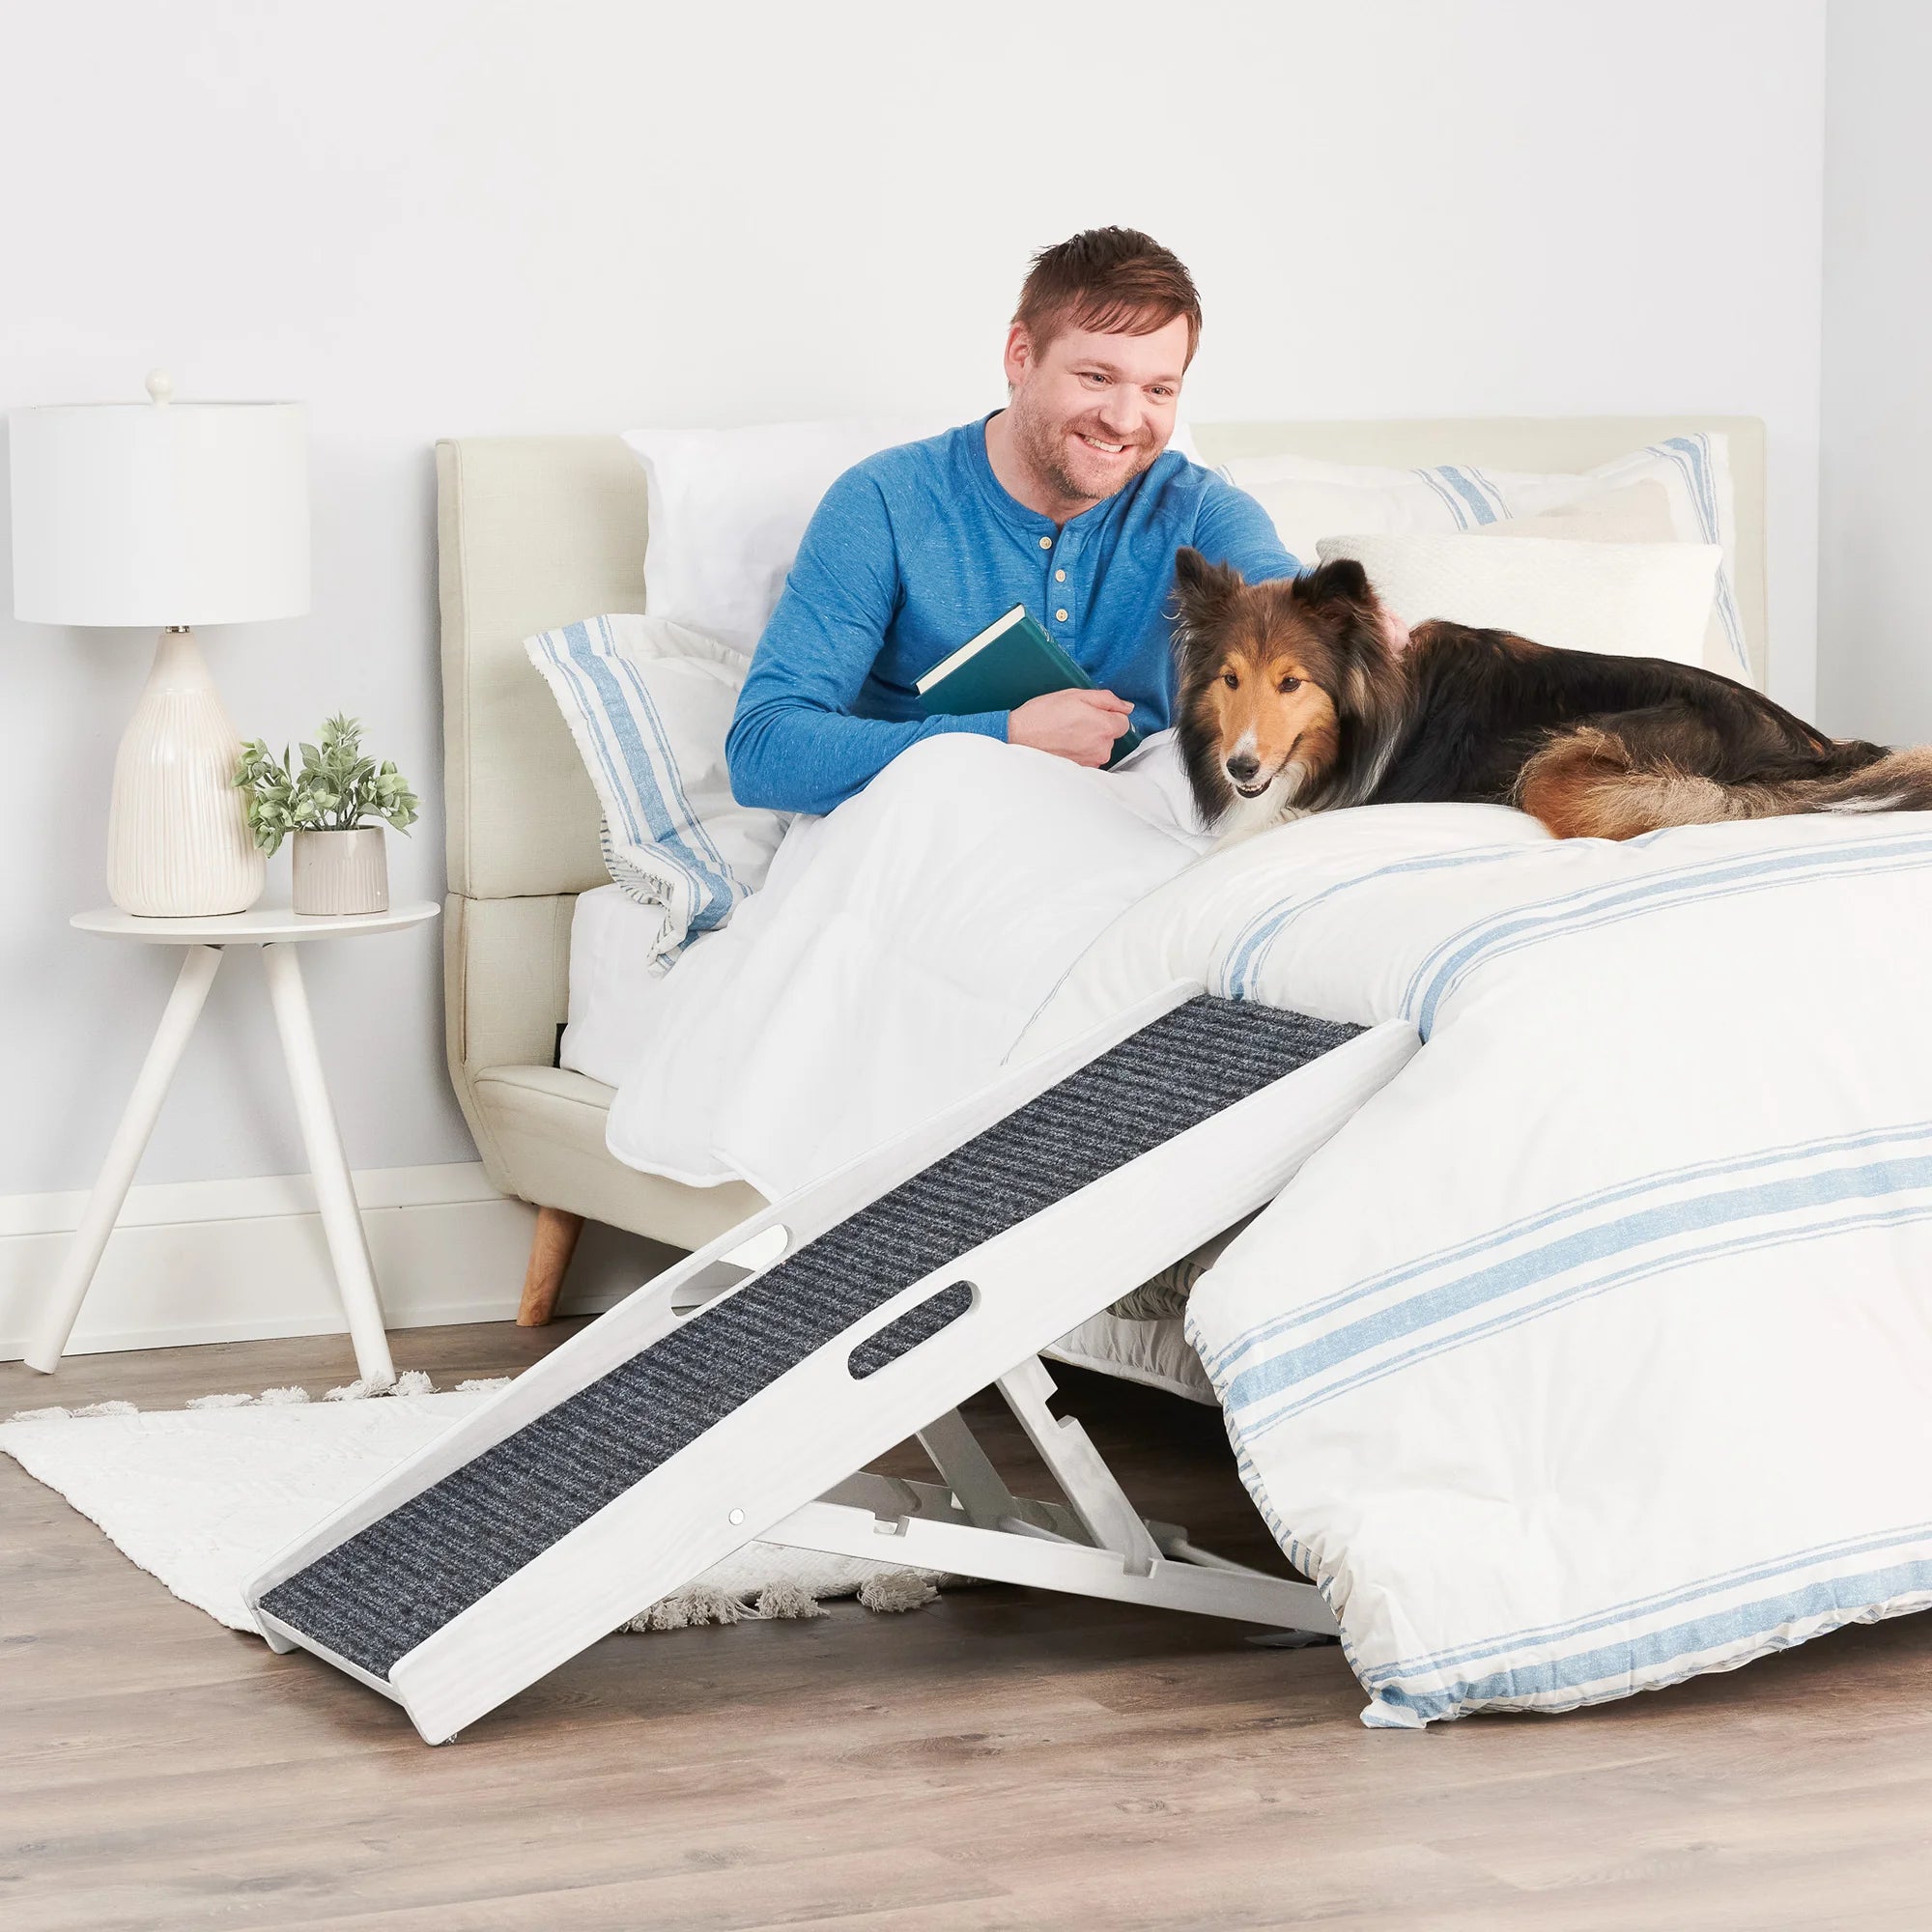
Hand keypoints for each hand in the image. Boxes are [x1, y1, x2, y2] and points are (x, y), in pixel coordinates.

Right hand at [1008, 688, 1135, 766]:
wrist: (1018, 737)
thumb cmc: (1043, 714)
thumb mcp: (1075, 695)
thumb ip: (1106, 699)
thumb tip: (1127, 707)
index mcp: (1104, 727)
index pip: (1124, 722)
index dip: (1109, 714)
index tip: (1092, 712)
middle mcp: (1102, 748)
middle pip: (1112, 736)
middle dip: (1099, 727)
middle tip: (1075, 720)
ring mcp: (1092, 762)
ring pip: (1100, 747)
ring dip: (1090, 740)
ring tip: (1067, 732)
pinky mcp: (1081, 770)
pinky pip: (1089, 757)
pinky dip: (1081, 751)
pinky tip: (1065, 744)